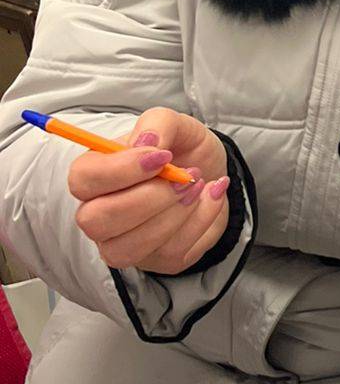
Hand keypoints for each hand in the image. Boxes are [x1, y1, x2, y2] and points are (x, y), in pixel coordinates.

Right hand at [67, 108, 231, 274]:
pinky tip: (210, 197)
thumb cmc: (182, 149)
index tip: (162, 156)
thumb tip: (147, 142)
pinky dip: (200, 220)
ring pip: (129, 247)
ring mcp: (123, 242)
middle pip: (96, 221)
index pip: (83, 179)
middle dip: (148, 199)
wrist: (212, 174)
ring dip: (174, 214)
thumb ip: (158, 123)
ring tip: (199, 185)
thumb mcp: (176, 124)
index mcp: (94, 174)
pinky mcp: (155, 260)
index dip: (121, 170)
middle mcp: (98, 213)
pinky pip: (170, 252)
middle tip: (185, 177)